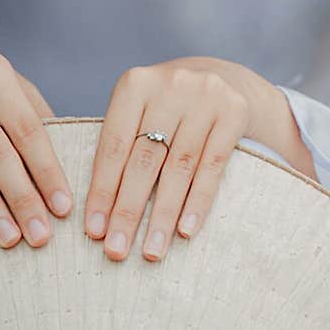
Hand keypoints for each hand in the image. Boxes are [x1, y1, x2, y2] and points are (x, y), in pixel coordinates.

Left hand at [85, 61, 250, 262]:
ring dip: (164, 215)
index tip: (94, 232)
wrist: (220, 78)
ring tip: (152, 251)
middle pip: (145, 158)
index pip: (114, 146)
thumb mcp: (138, 112)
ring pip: (179, 167)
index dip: (103, 191)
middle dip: (129, 209)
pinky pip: (213, 166)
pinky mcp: (235, 110)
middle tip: (116, 250)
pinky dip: (198, 202)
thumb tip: (99, 217)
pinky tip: (186, 230)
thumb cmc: (164, 108)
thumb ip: (120, 149)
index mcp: (135, 83)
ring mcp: (206, 95)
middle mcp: (171, 84)